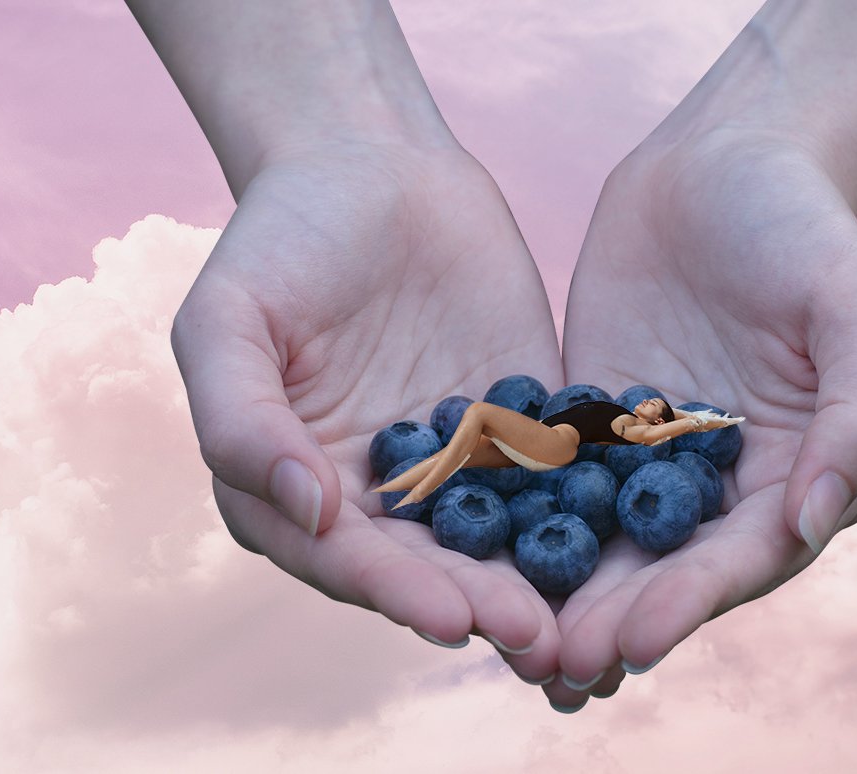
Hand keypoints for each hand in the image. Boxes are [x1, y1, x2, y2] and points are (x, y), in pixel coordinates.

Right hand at [171, 144, 564, 679]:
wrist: (373, 167)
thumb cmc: (281, 240)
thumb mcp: (229, 322)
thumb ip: (244, 419)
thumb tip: (309, 511)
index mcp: (297, 486)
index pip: (346, 557)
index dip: (393, 590)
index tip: (449, 617)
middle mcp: (379, 491)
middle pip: (430, 566)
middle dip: (480, 603)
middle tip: (535, 639)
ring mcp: (455, 462)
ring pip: (497, 536)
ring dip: (537, 581)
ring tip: (581, 620)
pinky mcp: (519, 426)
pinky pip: (552, 473)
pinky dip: (584, 508)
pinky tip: (627, 536)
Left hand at [548, 133, 856, 706]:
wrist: (726, 155)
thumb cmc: (806, 226)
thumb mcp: (854, 308)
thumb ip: (856, 416)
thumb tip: (814, 525)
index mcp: (792, 472)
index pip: (740, 558)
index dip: (688, 603)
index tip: (631, 640)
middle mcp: (719, 479)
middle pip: (664, 567)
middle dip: (610, 619)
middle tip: (551, 665)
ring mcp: (647, 452)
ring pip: (602, 539)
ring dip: (559, 592)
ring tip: (506, 640)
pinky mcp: (588, 418)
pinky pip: (550, 475)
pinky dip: (517, 518)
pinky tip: (470, 553)